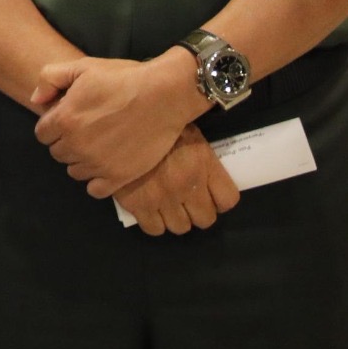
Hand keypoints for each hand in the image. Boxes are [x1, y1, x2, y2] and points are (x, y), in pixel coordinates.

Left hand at [30, 53, 204, 195]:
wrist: (164, 94)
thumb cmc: (123, 78)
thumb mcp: (82, 67)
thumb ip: (50, 79)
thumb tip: (35, 101)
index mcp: (64, 119)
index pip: (42, 134)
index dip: (53, 126)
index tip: (69, 119)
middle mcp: (77, 145)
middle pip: (58, 153)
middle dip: (66, 142)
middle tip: (87, 130)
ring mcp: (98, 163)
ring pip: (74, 171)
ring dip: (81, 161)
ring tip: (98, 145)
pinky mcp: (120, 176)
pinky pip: (96, 190)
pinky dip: (97, 181)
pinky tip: (106, 165)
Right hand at [112, 127, 240, 235]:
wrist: (119, 120)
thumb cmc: (156, 123)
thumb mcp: (187, 132)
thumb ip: (201, 157)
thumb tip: (206, 172)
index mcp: (202, 164)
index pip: (227, 200)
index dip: (219, 201)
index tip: (210, 196)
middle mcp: (187, 185)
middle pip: (205, 219)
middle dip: (198, 212)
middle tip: (187, 202)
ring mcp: (162, 197)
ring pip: (180, 227)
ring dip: (176, 218)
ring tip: (167, 206)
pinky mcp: (136, 203)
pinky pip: (154, 229)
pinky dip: (153, 222)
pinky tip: (149, 209)